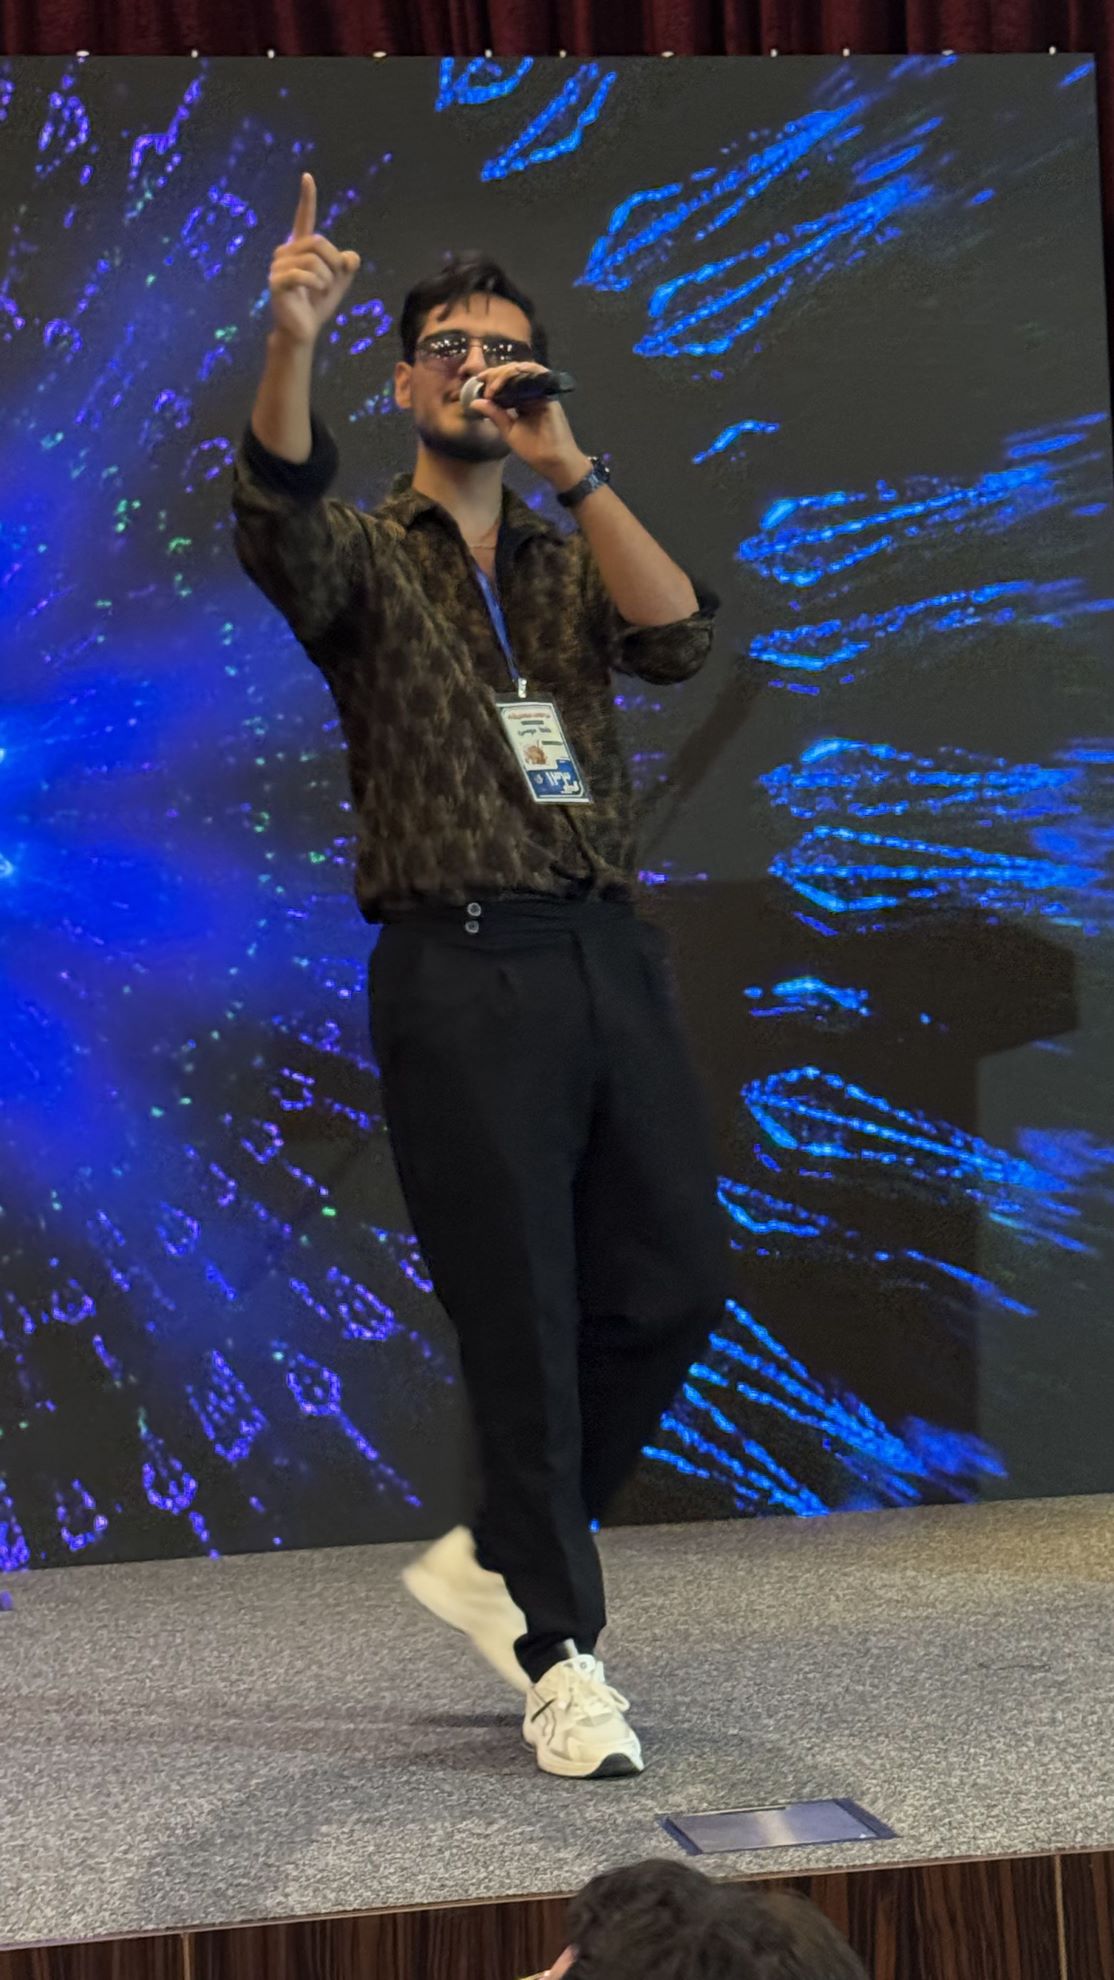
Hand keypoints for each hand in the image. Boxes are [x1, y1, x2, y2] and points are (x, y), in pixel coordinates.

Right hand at [269, 173, 359, 347]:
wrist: (303, 330)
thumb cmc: (317, 304)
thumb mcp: (338, 283)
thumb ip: (346, 266)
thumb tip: (352, 258)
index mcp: (300, 248)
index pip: (304, 218)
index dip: (307, 198)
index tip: (308, 177)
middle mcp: (286, 251)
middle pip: (319, 242)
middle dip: (333, 263)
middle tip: (332, 281)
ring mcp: (278, 266)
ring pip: (313, 261)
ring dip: (326, 278)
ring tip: (321, 291)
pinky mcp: (276, 282)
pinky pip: (303, 275)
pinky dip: (316, 285)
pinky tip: (314, 293)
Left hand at [466, 363, 589, 488]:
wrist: (552, 461)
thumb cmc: (533, 449)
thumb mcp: (508, 430)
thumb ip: (494, 414)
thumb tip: (475, 402)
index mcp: (521, 401)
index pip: (506, 382)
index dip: (492, 377)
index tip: (478, 379)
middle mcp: (531, 394)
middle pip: (514, 373)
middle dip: (496, 373)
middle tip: (484, 381)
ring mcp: (541, 393)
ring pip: (524, 371)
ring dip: (507, 373)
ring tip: (494, 384)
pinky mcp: (549, 394)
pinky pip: (538, 375)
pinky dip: (525, 371)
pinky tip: (511, 375)